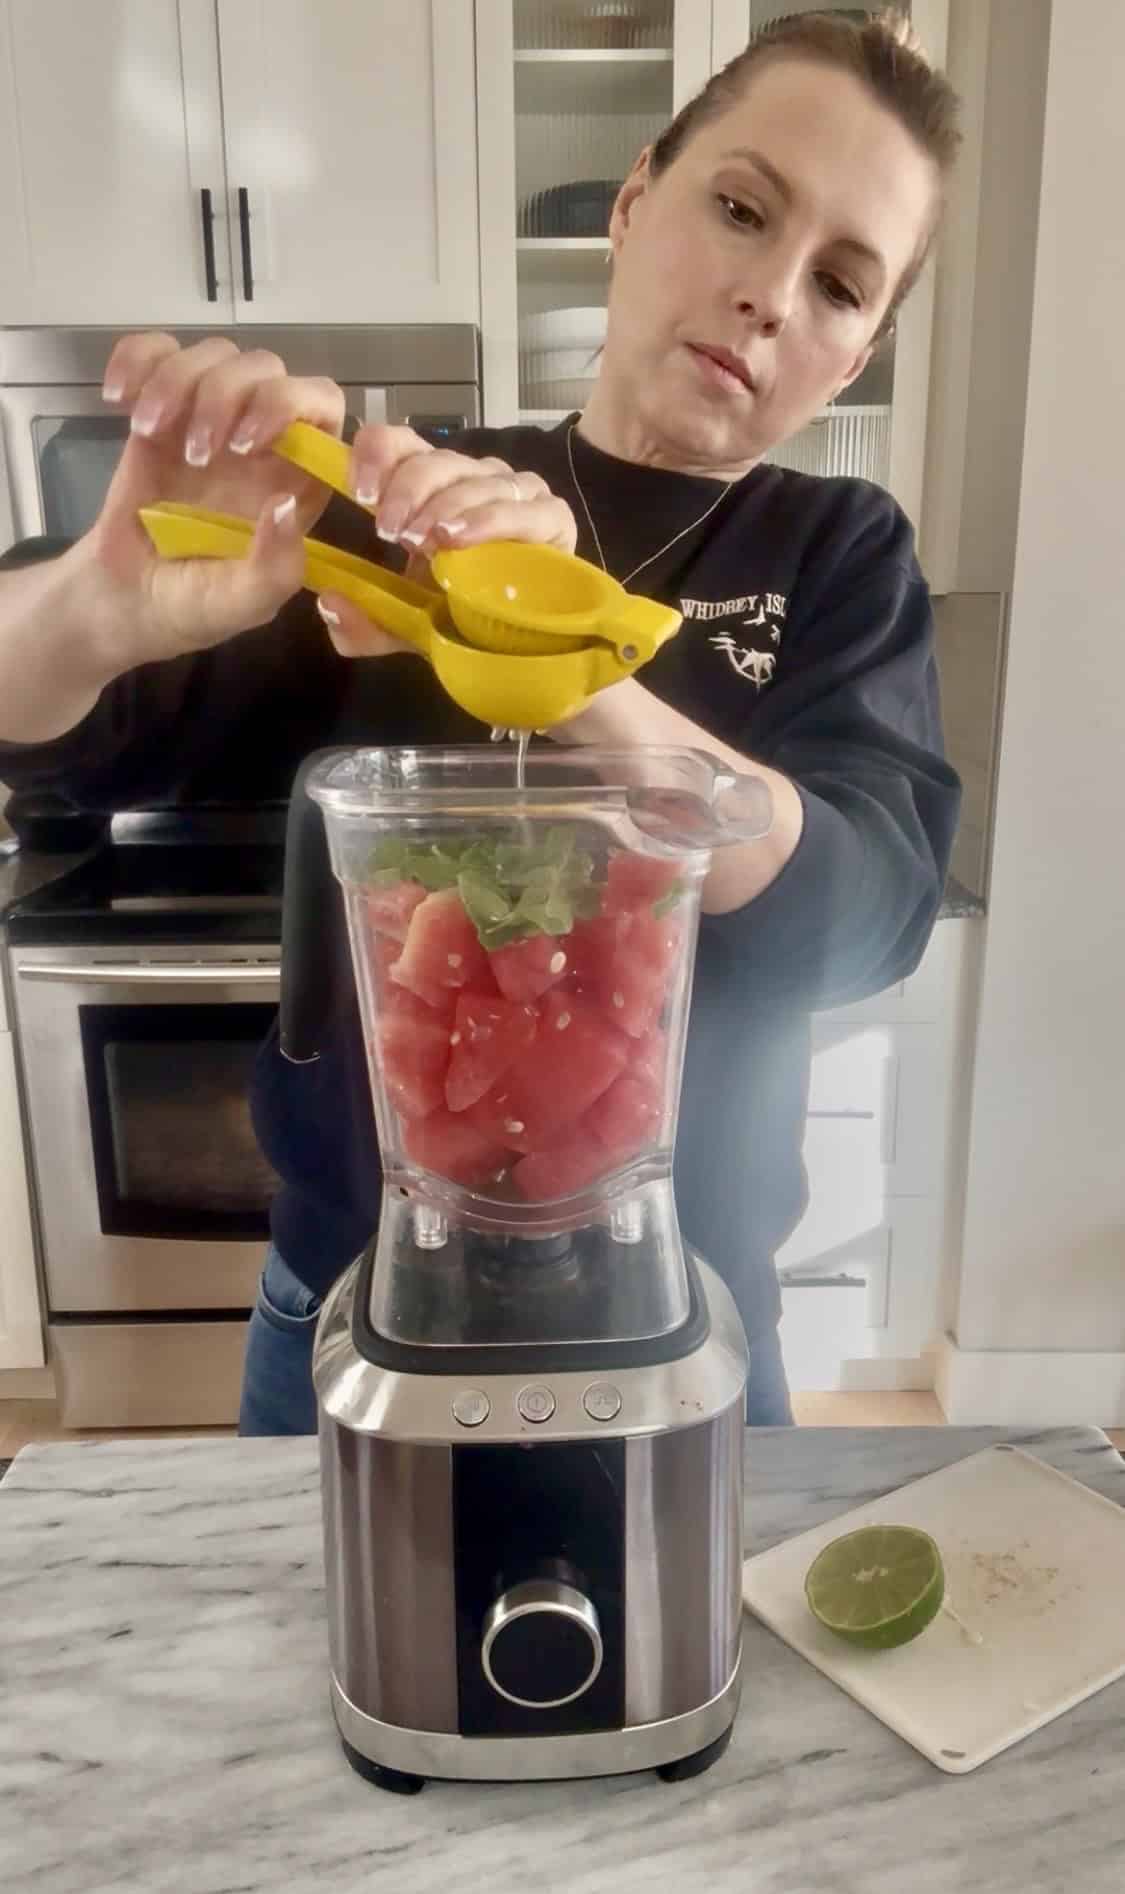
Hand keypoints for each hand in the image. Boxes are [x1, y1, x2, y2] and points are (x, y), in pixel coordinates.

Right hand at [82, 331, 346, 670]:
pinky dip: (136, 361)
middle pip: (268, 370)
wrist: (127, 599)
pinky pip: (156, 351)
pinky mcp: (161, 405)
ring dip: (180, 383)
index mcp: (298, 478)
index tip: (253, 443)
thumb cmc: (195, 603)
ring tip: (150, 432)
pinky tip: (120, 400)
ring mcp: (211, 416)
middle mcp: (262, 439)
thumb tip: (284, 506)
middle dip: (232, 396)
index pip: (323, 409)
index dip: (297, 406)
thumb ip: (274, 567)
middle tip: (199, 452)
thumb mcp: (243, 604)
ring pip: (215, 355)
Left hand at [317, 425, 577, 658]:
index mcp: (434, 487)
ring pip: (476, 478)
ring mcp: (518, 494)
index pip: (403, 443)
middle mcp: (475, 480)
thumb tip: (330, 603)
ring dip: (444, 506)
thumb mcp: (404, 626)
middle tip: (390, 531)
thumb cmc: (466, 620)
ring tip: (424, 541)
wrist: (526, 650)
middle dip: (407, 490)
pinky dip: (489, 519)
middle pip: (437, 459)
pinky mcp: (553, 519)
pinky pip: (524, 508)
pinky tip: (460, 537)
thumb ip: (365, 623)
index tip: (359, 492)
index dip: (379, 454)